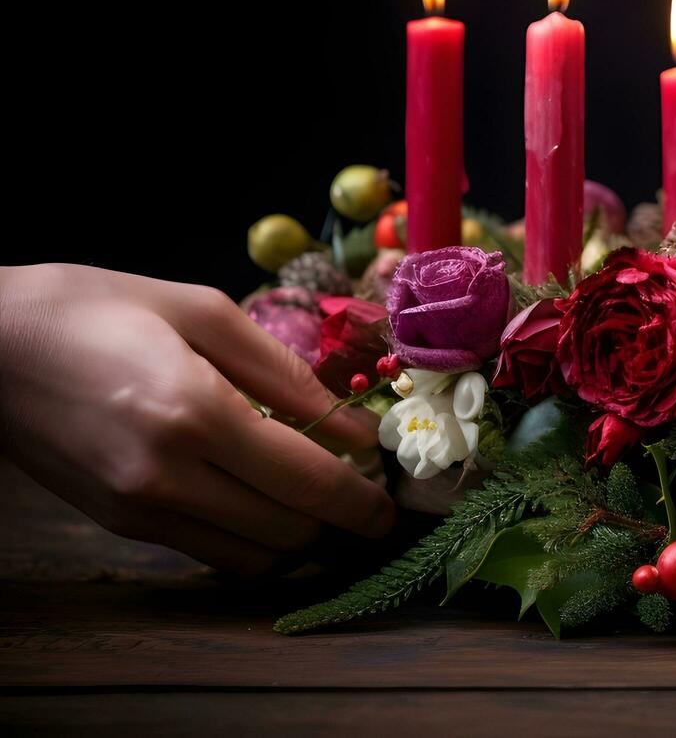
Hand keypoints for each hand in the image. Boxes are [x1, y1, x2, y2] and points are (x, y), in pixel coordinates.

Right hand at [0, 264, 394, 574]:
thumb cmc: (93, 307)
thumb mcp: (199, 310)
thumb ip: (283, 373)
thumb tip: (354, 426)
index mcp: (194, 412)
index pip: (307, 482)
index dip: (362, 502)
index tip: (391, 504)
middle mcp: (166, 475)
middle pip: (289, 531)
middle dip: (339, 521)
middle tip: (364, 492)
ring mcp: (137, 508)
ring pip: (253, 557)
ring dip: (298, 538)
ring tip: (316, 498)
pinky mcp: (118, 523)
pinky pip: (209, 552)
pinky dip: (251, 539)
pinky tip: (263, 501)